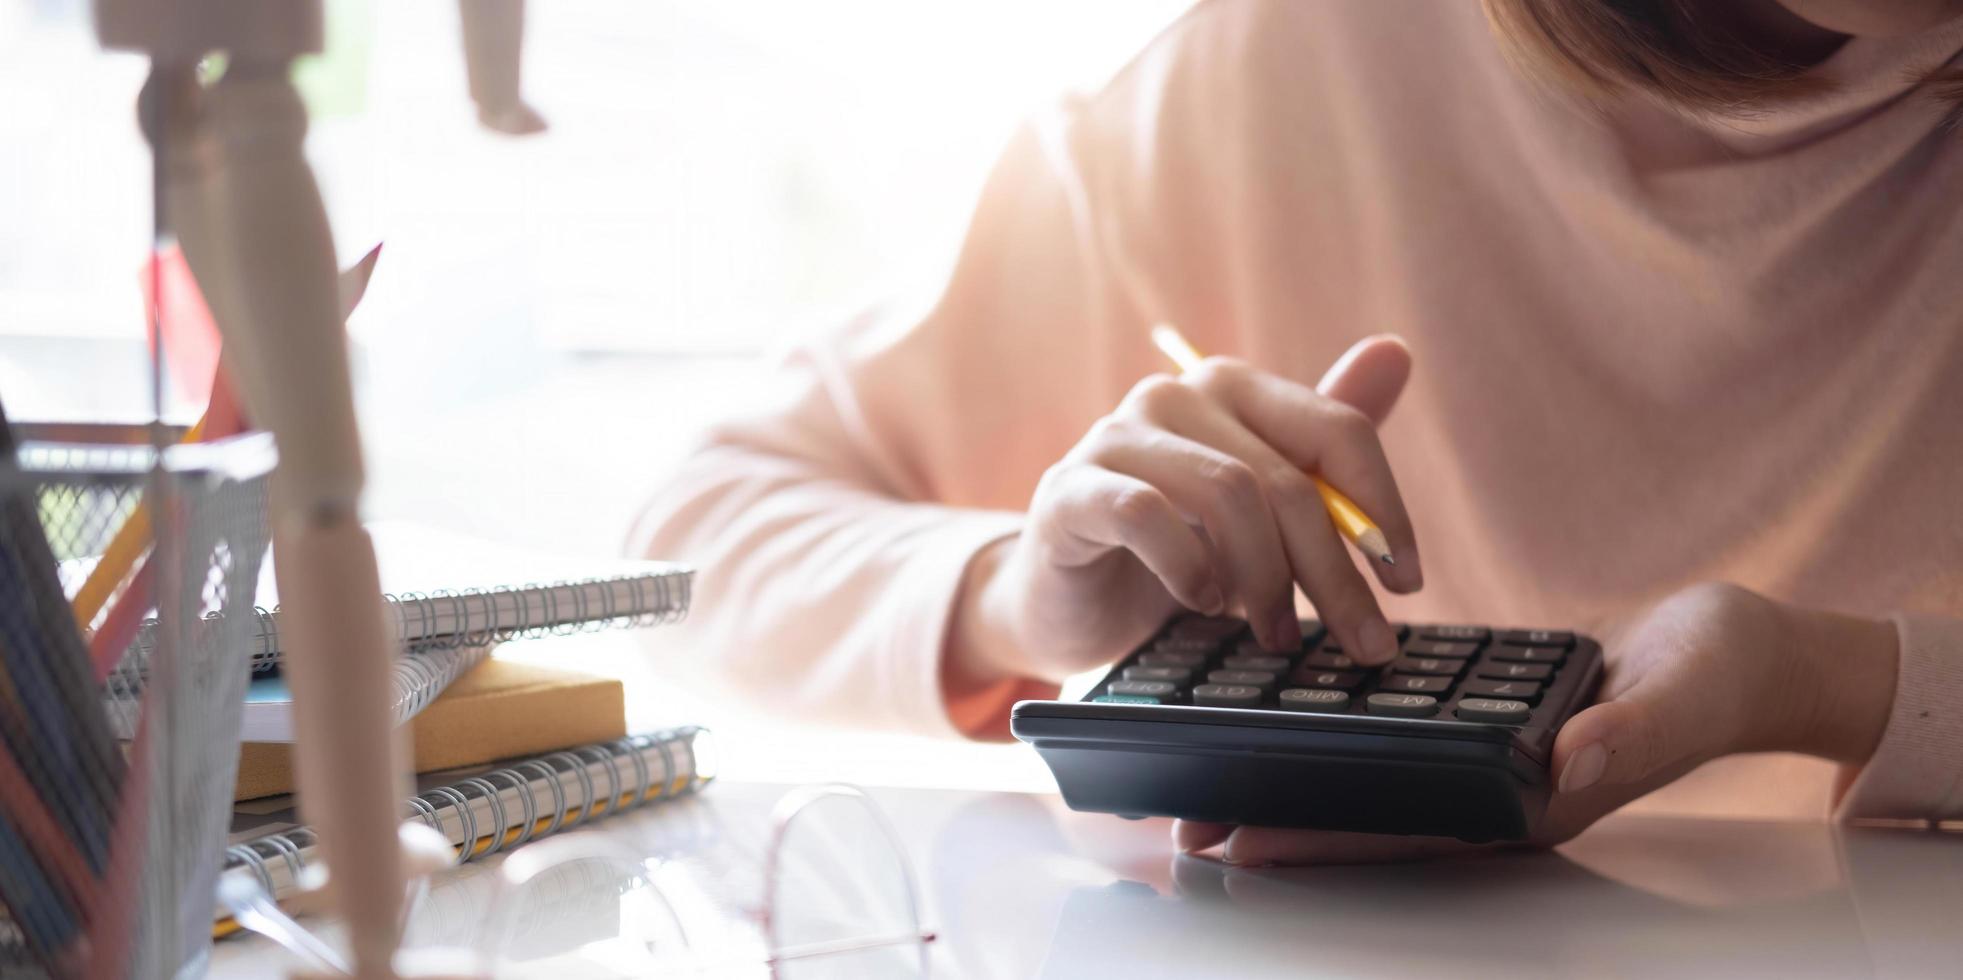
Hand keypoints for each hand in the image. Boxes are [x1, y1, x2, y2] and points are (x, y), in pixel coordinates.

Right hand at [950, 336, 1424, 688]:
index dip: (1384, 507)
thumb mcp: (1261, 508)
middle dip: (1335, 571)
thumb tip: (1397, 352)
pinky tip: (1203, 602)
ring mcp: (1114, 438)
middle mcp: (1173, 396)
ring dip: (1268, 580)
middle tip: (1363, 641)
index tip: (1405, 582)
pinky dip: (1190, 569)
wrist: (1068, 600)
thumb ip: (1323, 446)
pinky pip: (1145, 517)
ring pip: (1228, 494)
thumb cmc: (1174, 551)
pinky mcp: (1068, 491)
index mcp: (1232, 389)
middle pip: (1287, 478)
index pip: (1337, 430)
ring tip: (1278, 634)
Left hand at [1174, 582, 1899, 864]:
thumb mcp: (1682, 694)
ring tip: (1207, 770)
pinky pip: (1399, 734)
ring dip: (1297, 777)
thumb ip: (1627, 731)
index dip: (1320, 838)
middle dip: (1279, 820)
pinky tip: (1286, 711)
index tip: (1237, 840)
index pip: (1405, 832)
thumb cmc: (1722, 674)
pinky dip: (1342, 730)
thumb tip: (1567, 762)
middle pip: (1369, 817)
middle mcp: (1497, 792)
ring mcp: (1489, 760)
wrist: (1744, 652)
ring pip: (1374, 779)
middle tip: (1182, 818)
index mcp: (1533, 802)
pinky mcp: (1487, 717)